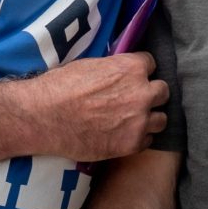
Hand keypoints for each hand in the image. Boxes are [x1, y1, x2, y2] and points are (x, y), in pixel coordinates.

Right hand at [23, 52, 167, 161]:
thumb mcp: (92, 64)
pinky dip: (139, 137)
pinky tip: (125, 134)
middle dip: (151, 93)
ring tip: (134, 119)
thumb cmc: (62, 86)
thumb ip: (115, 68)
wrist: (44, 116)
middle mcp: (142, 93)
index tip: (132, 78)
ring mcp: (139, 121)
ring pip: (161, 119)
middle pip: (163, 91)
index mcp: (131, 68)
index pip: (151, 64)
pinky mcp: (131, 144)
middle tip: (136, 98)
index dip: (140, 71)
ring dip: (150, 117)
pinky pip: (148, 140)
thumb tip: (120, 72)